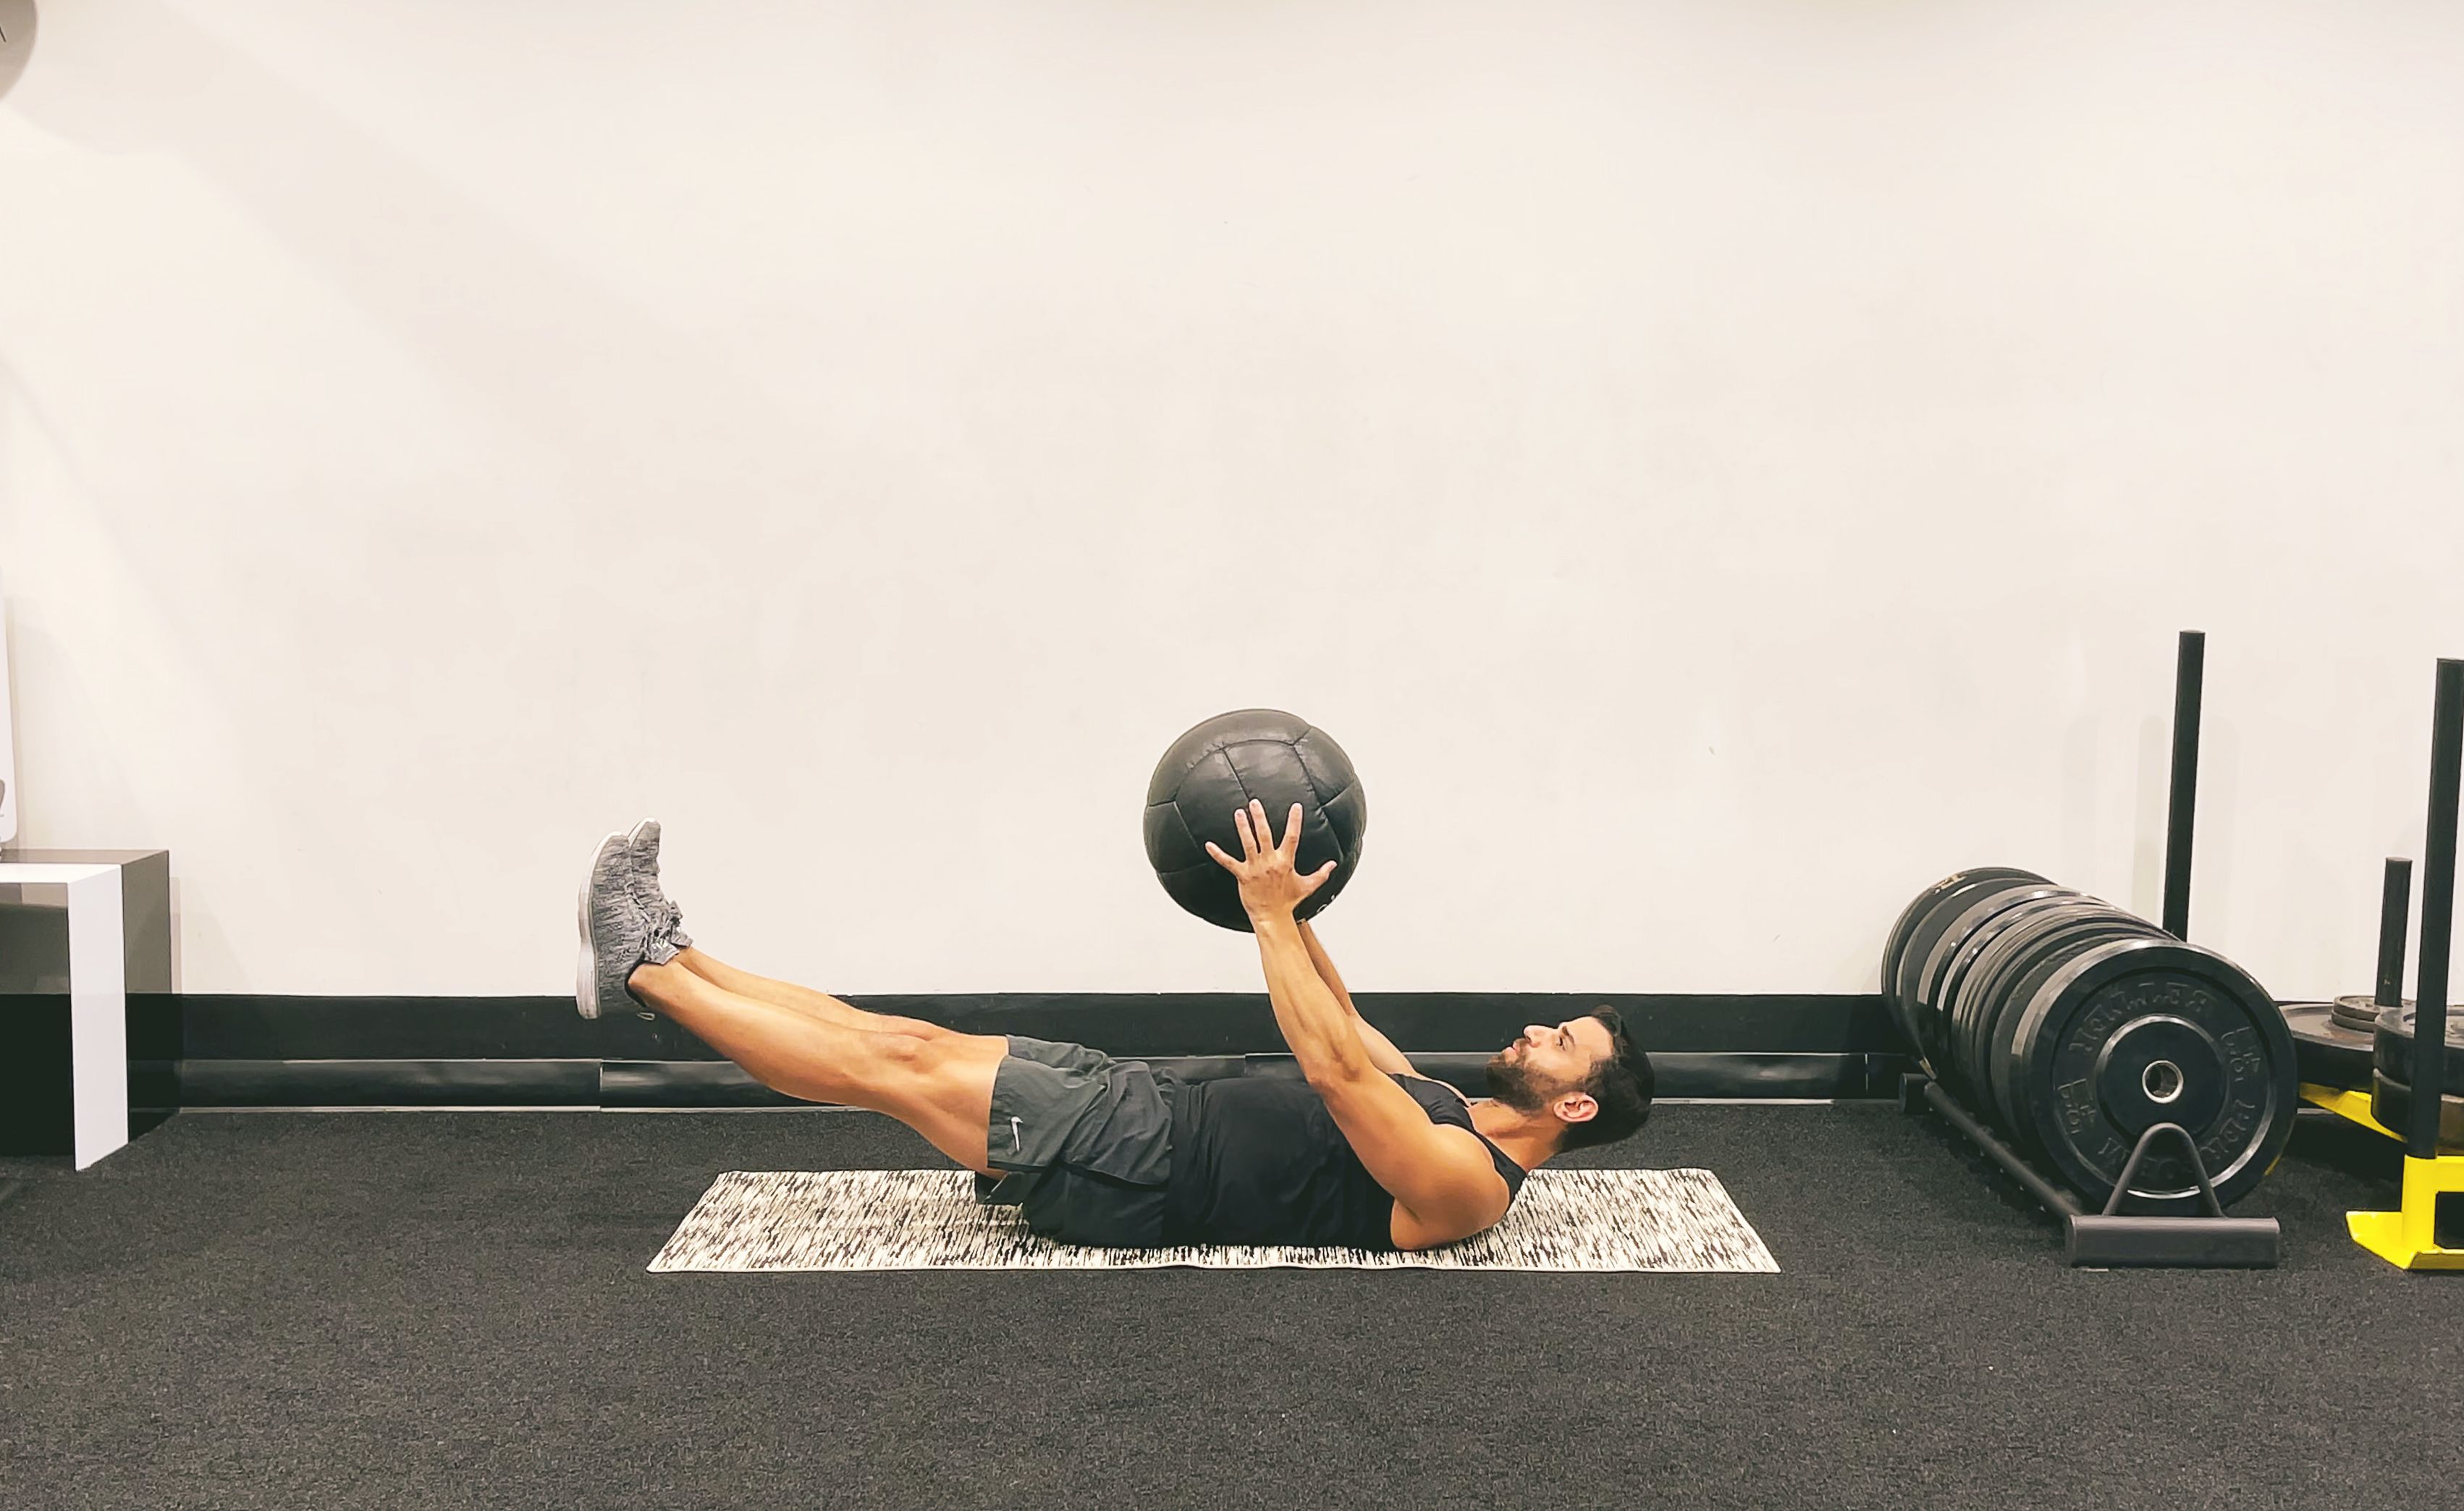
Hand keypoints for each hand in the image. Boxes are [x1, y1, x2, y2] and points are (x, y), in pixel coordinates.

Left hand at [1204, 799, 1337, 921]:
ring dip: (1243, 827)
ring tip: (1239, 813)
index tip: (1296, 807)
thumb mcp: (1308, 886)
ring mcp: (1255, 868)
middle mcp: (1270, 862)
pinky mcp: (1242, 876)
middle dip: (1260, 817)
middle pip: (1264, 835)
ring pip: (1248, 843)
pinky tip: (1209, 845)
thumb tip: (1333, 865)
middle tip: (1254, 803)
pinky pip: (1228, 863)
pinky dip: (1218, 854)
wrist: (1272, 916)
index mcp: (1285, 862)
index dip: (1294, 821)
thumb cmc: (1289, 902)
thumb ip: (1321, 874)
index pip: (1292, 837)